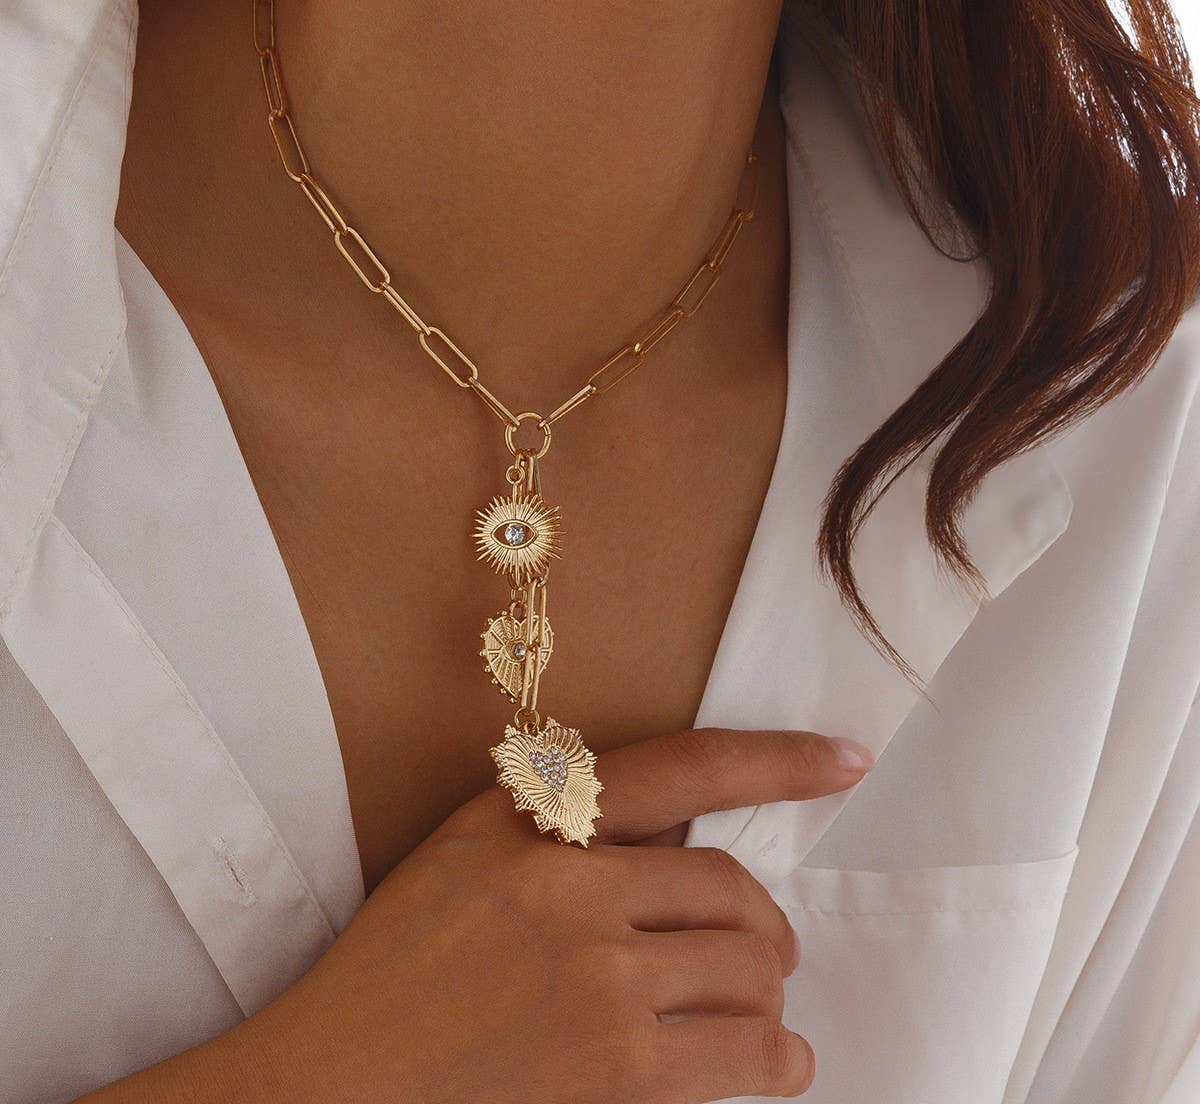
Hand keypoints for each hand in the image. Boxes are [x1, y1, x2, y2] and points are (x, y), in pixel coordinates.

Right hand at [236, 727, 873, 1103]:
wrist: (326, 1085)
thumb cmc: (396, 974)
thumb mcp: (470, 863)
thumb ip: (571, 839)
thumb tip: (689, 841)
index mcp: (532, 819)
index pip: (683, 768)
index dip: (777, 761)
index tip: (846, 760)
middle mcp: (571, 883)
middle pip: (730, 890)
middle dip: (764, 926)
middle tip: (770, 953)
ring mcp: (596, 976)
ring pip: (746, 969)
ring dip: (768, 995)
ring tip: (764, 1013)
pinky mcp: (616, 1068)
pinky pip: (743, 1051)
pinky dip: (778, 1058)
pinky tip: (779, 1062)